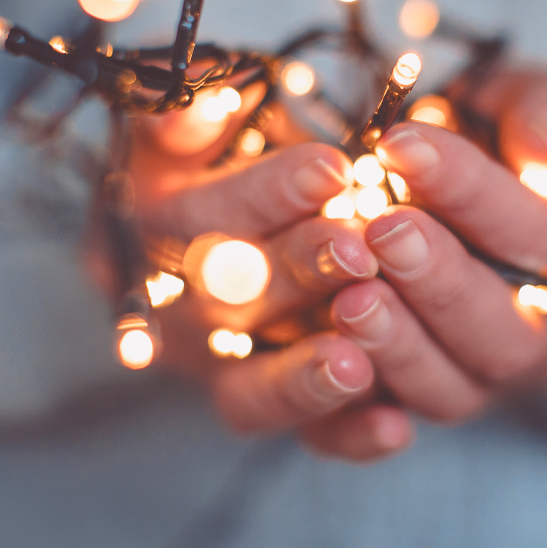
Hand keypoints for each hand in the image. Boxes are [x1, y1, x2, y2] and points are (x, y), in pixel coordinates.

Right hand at [121, 94, 414, 460]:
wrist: (260, 219)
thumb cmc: (237, 159)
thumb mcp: (201, 124)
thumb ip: (190, 114)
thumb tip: (202, 107)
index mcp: (151, 232)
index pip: (195, 218)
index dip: (263, 195)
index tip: (331, 168)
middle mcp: (177, 311)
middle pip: (226, 304)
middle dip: (296, 273)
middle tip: (359, 249)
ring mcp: (222, 370)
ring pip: (251, 393)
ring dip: (306, 377)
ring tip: (359, 361)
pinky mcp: (274, 407)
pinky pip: (303, 440)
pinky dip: (347, 436)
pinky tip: (395, 426)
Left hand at [308, 64, 546, 453]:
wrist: (447, 195)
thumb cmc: (493, 141)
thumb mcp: (531, 102)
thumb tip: (546, 158)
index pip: (537, 236)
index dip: (470, 192)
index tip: (402, 144)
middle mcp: (541, 337)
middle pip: (501, 334)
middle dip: (440, 282)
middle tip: (382, 231)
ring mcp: (479, 380)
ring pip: (447, 390)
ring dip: (397, 348)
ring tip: (349, 299)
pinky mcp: (418, 401)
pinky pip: (386, 428)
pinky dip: (356, 420)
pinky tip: (330, 372)